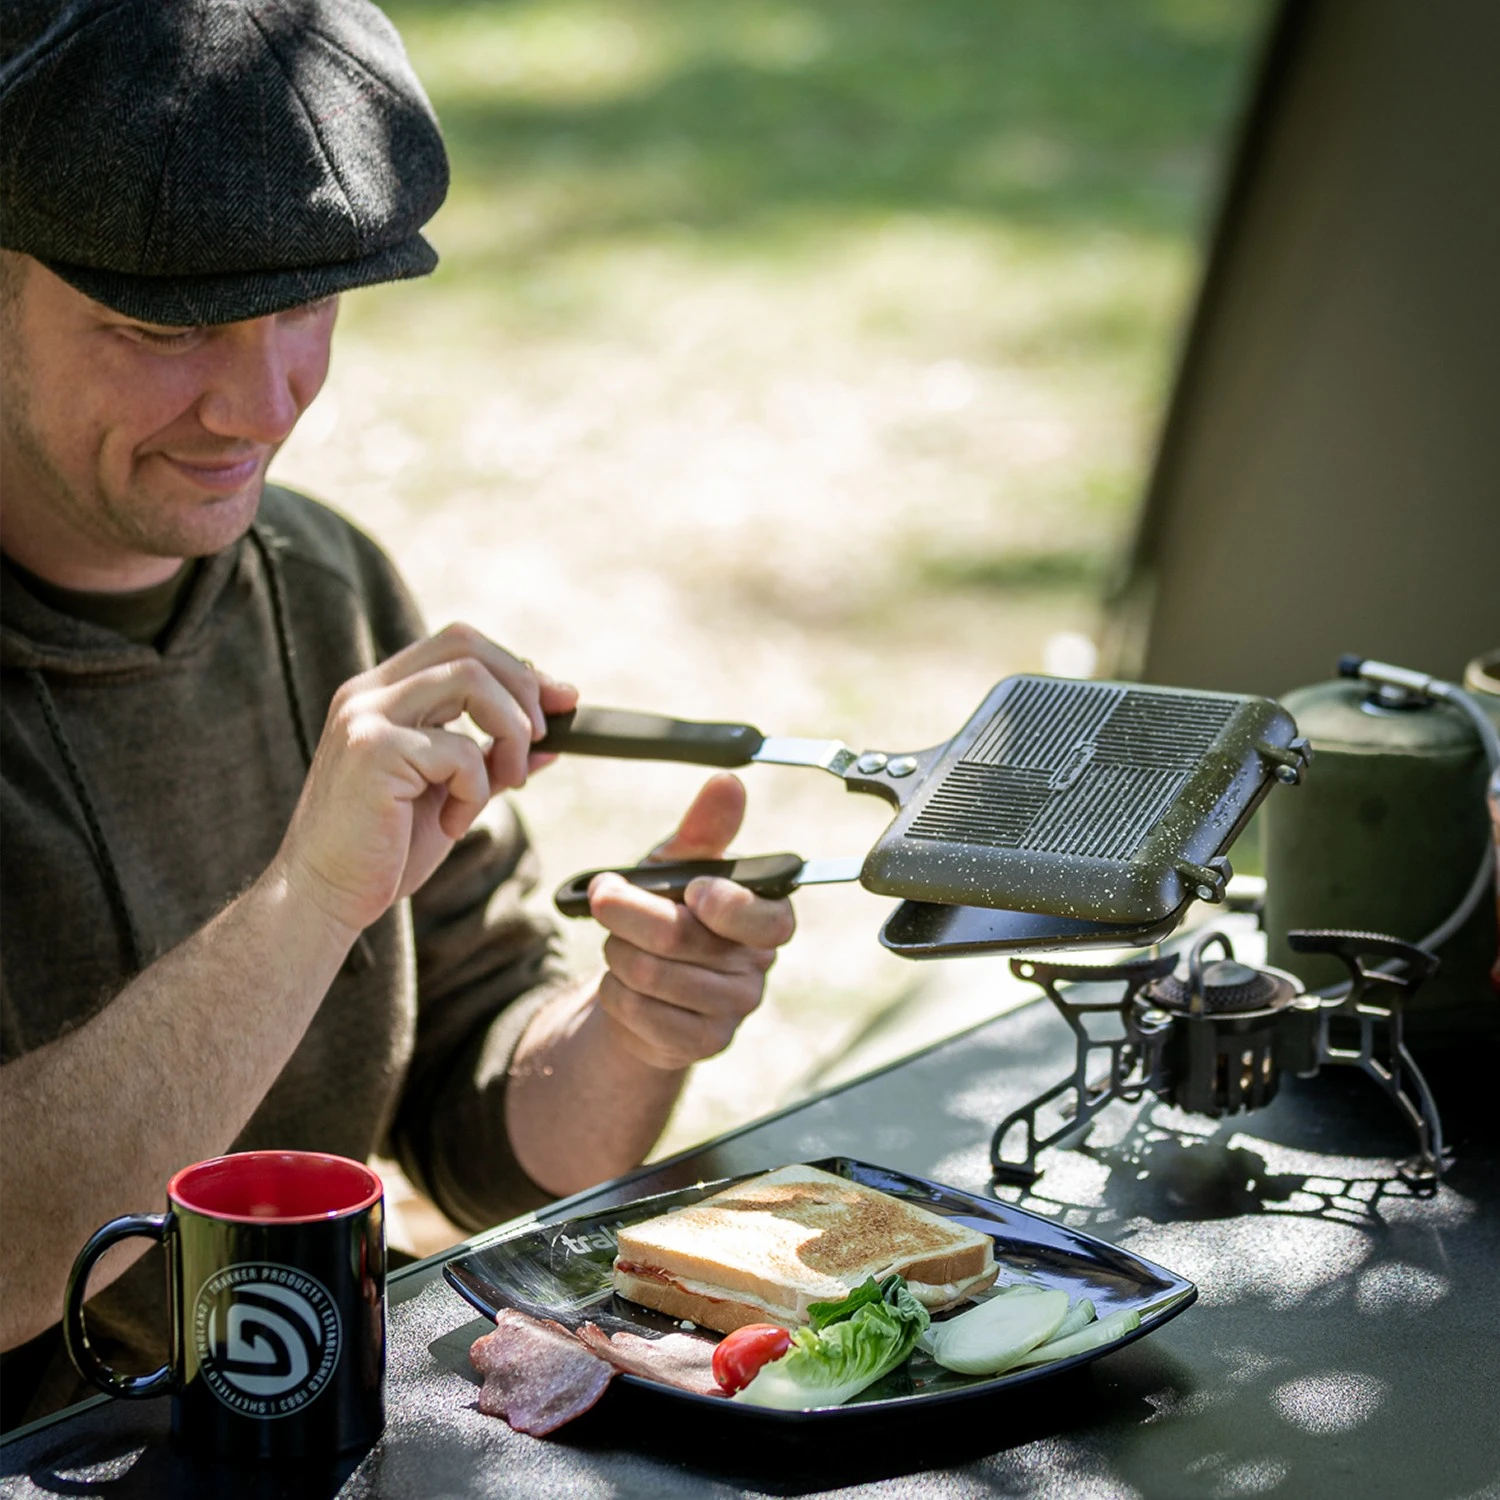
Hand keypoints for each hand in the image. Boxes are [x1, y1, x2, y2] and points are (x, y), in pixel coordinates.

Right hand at [276, 623, 578, 935]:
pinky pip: (461, 750)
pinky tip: (454, 823)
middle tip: (542, 737)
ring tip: (507, 782)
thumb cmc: (385, 850)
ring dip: (509, 733)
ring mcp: (365, 716)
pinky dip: (476, 790)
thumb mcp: (451, 794)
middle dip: (522, 686)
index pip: (459, 644)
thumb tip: (551, 739)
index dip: (517, 668)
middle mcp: (367, 693)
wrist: (325, 897)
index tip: (561, 702)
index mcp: (381, 694)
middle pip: (466, 645)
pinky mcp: (373, 750)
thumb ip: (492, 760)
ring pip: (471, 681)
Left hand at [586, 773, 796, 1070]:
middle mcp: (758, 966)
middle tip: (603, 895)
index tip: (692, 890)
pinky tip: (623, 984)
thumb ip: (705, 828)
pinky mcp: (702, 1044)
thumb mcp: (677, 866)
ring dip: (616, 952)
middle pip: (683, 940)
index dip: (727, 906)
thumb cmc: (669, 915)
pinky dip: (614, 991)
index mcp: (767, 917)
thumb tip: (728, 783)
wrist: (644, 988)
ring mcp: (732, 1010)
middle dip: (628, 913)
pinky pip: (639, 1012)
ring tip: (619, 944)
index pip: (766, 919)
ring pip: (652, 975)